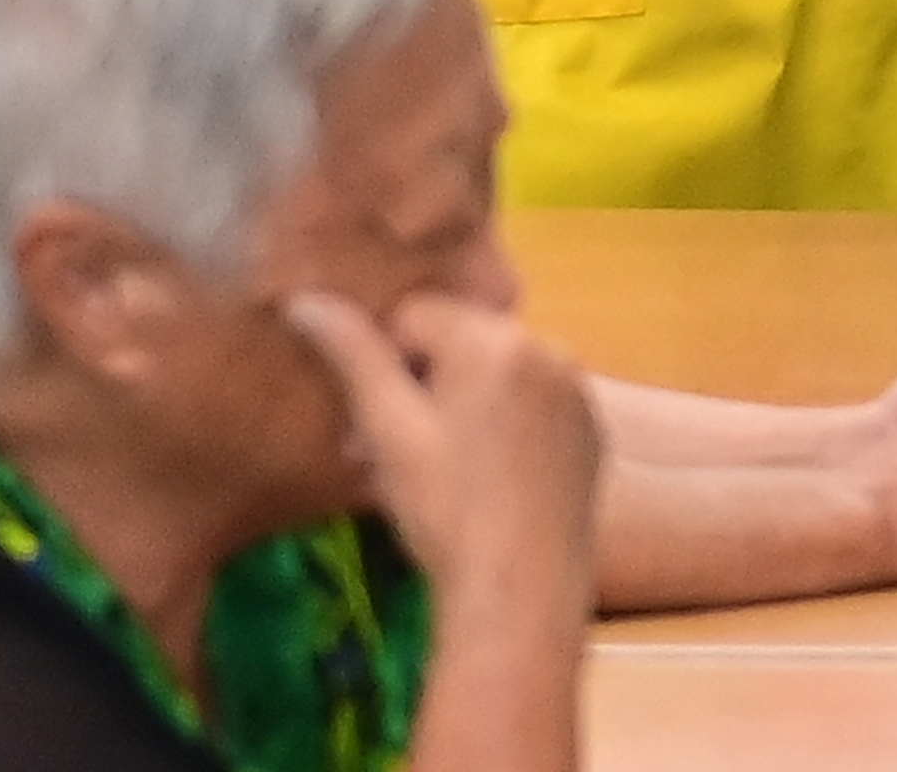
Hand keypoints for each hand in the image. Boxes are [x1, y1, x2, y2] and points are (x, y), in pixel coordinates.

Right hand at [287, 291, 603, 612]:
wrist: (522, 596)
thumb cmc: (446, 513)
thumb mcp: (388, 433)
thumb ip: (352, 356)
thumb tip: (304, 300)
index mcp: (494, 339)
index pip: (415, 315)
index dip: (382, 367)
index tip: (371, 429)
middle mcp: (547, 348)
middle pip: (459, 341)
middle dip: (419, 385)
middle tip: (387, 456)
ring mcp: (577, 390)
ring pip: (496, 373)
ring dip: (459, 405)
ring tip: (432, 474)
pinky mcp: (592, 430)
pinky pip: (533, 404)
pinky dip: (503, 426)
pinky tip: (483, 482)